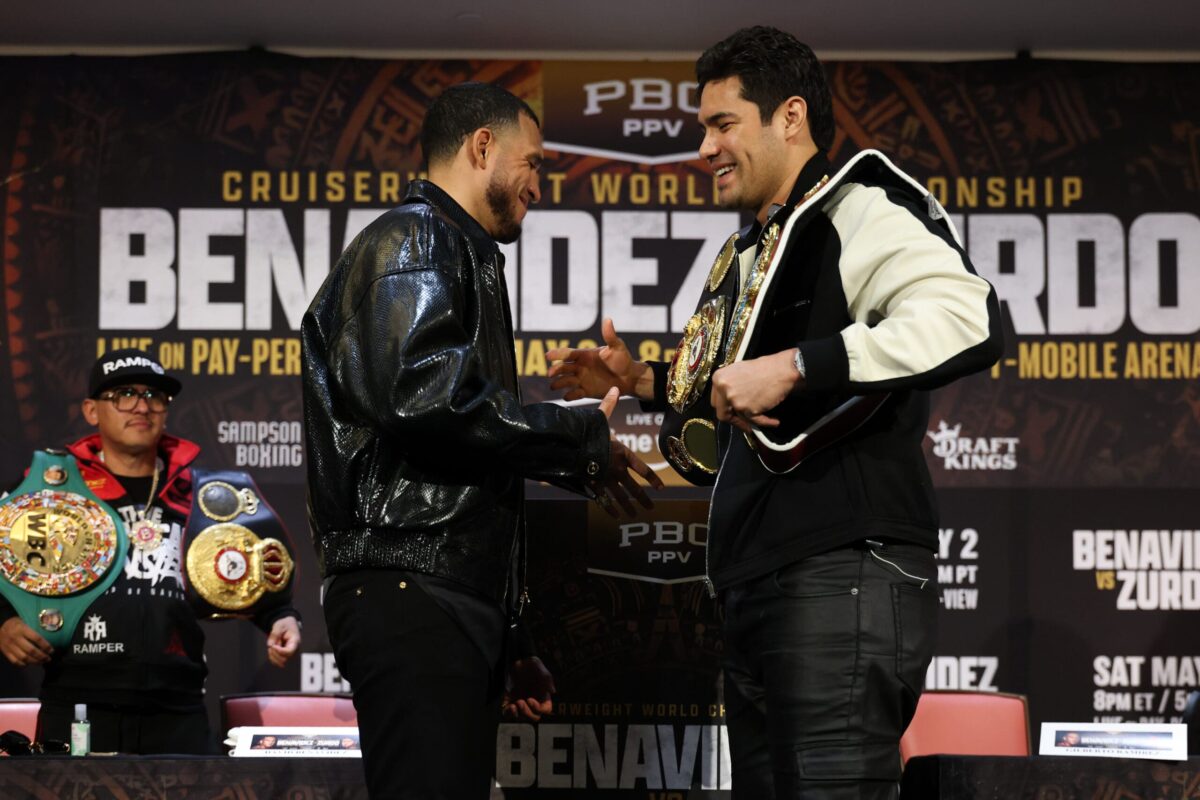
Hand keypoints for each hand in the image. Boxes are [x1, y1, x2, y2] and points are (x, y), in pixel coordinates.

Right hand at [0, 617, 51, 666]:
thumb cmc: (16, 622)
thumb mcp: (25, 620)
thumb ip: (35, 626)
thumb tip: (51, 627)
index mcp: (22, 629)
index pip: (37, 639)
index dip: (46, 646)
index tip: (52, 650)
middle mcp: (16, 638)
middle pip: (31, 650)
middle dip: (42, 656)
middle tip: (49, 658)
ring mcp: (9, 646)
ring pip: (24, 658)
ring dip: (34, 662)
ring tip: (42, 662)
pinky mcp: (5, 652)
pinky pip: (15, 661)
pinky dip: (23, 664)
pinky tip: (30, 664)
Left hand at [266, 616, 300, 667]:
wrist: (288, 625)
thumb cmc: (285, 624)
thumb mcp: (279, 625)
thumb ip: (274, 634)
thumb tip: (269, 645)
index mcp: (295, 641)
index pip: (289, 651)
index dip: (279, 651)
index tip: (273, 645)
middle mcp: (294, 650)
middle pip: (284, 659)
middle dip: (274, 653)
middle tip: (271, 644)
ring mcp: (289, 654)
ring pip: (280, 662)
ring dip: (273, 655)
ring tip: (272, 646)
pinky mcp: (285, 656)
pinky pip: (277, 662)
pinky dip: (272, 657)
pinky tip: (272, 649)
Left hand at [503, 656, 555, 720]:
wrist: (518, 661)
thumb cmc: (532, 665)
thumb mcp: (541, 668)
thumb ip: (547, 679)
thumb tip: (552, 691)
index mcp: (544, 697)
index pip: (545, 710)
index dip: (538, 708)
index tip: (529, 699)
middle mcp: (534, 703)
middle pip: (534, 717)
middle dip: (527, 712)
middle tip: (520, 702)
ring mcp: (522, 704)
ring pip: (522, 717)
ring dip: (518, 714)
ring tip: (513, 705)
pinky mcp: (511, 702)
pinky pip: (509, 714)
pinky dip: (509, 713)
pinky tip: (509, 706)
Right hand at [548, 318, 653, 400]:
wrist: (629, 378)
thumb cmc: (623, 360)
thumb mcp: (617, 347)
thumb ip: (610, 336)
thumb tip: (608, 320)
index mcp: (584, 355)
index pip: (568, 353)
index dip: (558, 354)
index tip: (548, 355)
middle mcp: (580, 367)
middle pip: (563, 368)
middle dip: (556, 370)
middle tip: (551, 373)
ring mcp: (581, 380)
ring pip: (565, 381)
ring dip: (559, 383)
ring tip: (554, 386)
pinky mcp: (585, 391)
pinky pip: (574, 394)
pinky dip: (569, 395)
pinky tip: (567, 396)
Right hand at [590, 388, 664, 516]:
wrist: (571, 447)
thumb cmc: (586, 432)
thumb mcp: (599, 418)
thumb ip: (609, 406)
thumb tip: (615, 388)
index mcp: (622, 453)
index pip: (642, 469)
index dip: (652, 479)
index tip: (660, 488)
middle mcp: (617, 469)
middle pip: (634, 488)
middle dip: (643, 499)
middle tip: (651, 509)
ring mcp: (606, 479)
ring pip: (621, 497)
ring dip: (629, 507)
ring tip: (635, 516)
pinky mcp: (594, 485)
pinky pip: (604, 500)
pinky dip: (610, 508)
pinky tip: (615, 516)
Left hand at [711, 349, 802, 433]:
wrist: (782, 369)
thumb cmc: (764, 367)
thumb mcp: (738, 371)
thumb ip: (729, 386)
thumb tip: (729, 401)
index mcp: (719, 379)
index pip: (715, 400)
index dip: (724, 408)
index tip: (732, 412)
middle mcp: (723, 390)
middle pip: (722, 413)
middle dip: (733, 419)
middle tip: (743, 422)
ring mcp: (735, 400)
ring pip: (740, 418)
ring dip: (751, 421)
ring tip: (765, 418)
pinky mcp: (748, 409)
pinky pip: (755, 421)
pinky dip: (766, 423)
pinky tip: (774, 421)